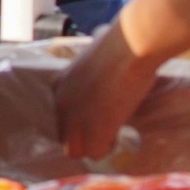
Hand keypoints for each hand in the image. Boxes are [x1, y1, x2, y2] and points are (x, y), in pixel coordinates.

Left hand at [55, 19, 161, 159]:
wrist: (130, 46)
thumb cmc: (119, 42)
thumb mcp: (94, 50)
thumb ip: (93, 56)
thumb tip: (100, 36)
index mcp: (59, 85)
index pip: (61, 117)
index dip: (79, 121)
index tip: (97, 117)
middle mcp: (61, 104)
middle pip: (65, 137)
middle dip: (84, 137)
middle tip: (106, 131)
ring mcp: (75, 119)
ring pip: (77, 150)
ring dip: (94, 146)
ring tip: (112, 137)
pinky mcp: (94, 129)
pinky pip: (95, 153)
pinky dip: (107, 149)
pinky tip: (118, 138)